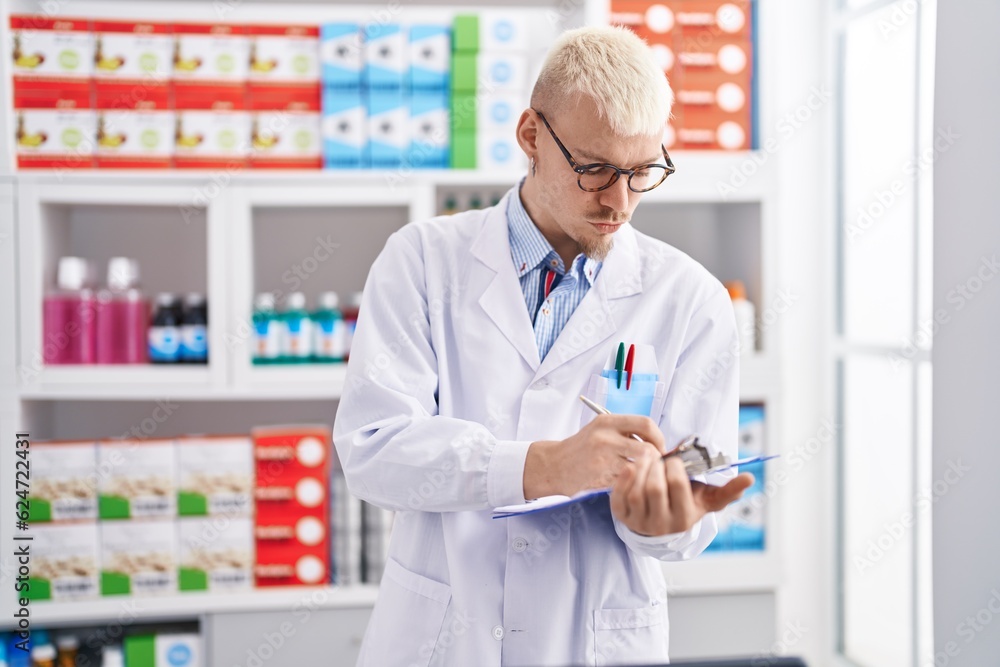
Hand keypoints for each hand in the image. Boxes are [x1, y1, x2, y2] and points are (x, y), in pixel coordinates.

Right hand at [524, 414, 664, 498]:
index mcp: (607, 421)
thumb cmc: (580, 449)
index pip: (646, 423)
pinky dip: (632, 484)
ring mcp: (604, 458)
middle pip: (648, 448)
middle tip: (657, 466)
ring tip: (643, 475)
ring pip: (640, 467)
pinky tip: (628, 484)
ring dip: (645, 474)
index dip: (659, 437)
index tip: (660, 447)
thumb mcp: (600, 430)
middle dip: (657, 460)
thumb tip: (655, 441)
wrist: (554, 466)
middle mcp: (606, 437)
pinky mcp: (602, 477)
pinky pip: (628, 481)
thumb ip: (624, 432)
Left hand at [610, 447, 753, 536]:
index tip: (674, 460)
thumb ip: (728, 490)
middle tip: (658, 457)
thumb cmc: (685, 505)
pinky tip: (631, 467)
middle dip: (656, 466)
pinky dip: (623, 478)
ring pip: (635, 491)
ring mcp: (638, 522)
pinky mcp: (621, 517)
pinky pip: (618, 496)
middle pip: (655, 488)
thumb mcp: (706, 501)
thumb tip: (750, 478)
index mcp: (683, 518)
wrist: (660, 526)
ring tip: (646, 458)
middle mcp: (660, 524)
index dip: (675, 467)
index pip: (677, 486)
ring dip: (640, 468)